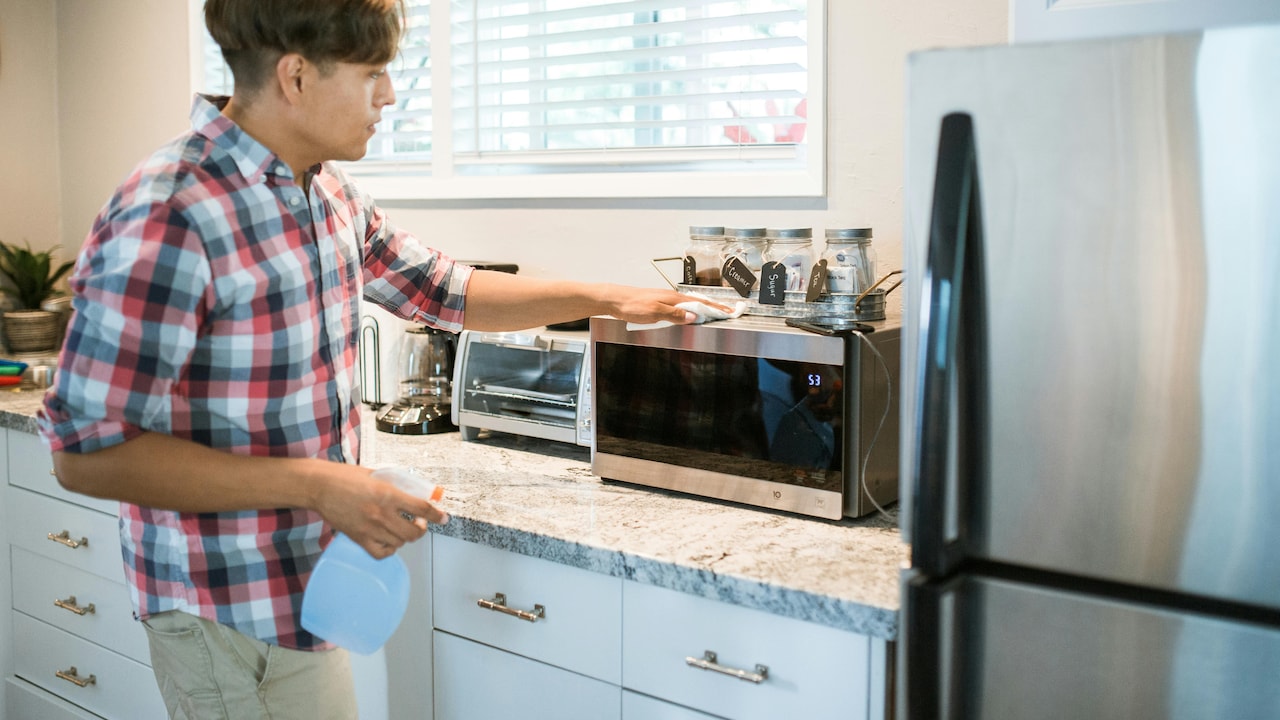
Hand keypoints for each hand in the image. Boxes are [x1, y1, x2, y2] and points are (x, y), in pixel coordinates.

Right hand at [310, 463, 448, 558]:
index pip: (422, 509)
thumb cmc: (345, 477)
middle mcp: (382, 514)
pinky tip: (388, 540)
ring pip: (400, 543)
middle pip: (414, 533)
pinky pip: (381, 552)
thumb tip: (413, 493)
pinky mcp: (359, 538)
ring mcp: (370, 528)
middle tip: (419, 522)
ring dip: (405, 537)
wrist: (319, 487)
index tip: (443, 517)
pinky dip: (389, 549)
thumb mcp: (376, 475)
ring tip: (401, 528)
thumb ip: (395, 485)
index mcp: (388, 494)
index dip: (437, 515)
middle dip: (421, 529)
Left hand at [605, 285, 733, 324]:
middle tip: (728, 312)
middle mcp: (671, 296)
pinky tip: (690, 312)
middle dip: (714, 307)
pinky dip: (691, 309)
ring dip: (704, 308)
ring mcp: (665, 299)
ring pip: (690, 303)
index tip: (729, 311)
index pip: (701, 303)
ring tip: (715, 312)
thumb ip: (675, 314)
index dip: (716, 308)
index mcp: (673, 298)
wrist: (614, 300)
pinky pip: (681, 306)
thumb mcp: (655, 312)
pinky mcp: (659, 302)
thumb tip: (694, 316)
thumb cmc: (632, 305)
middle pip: (698, 301)